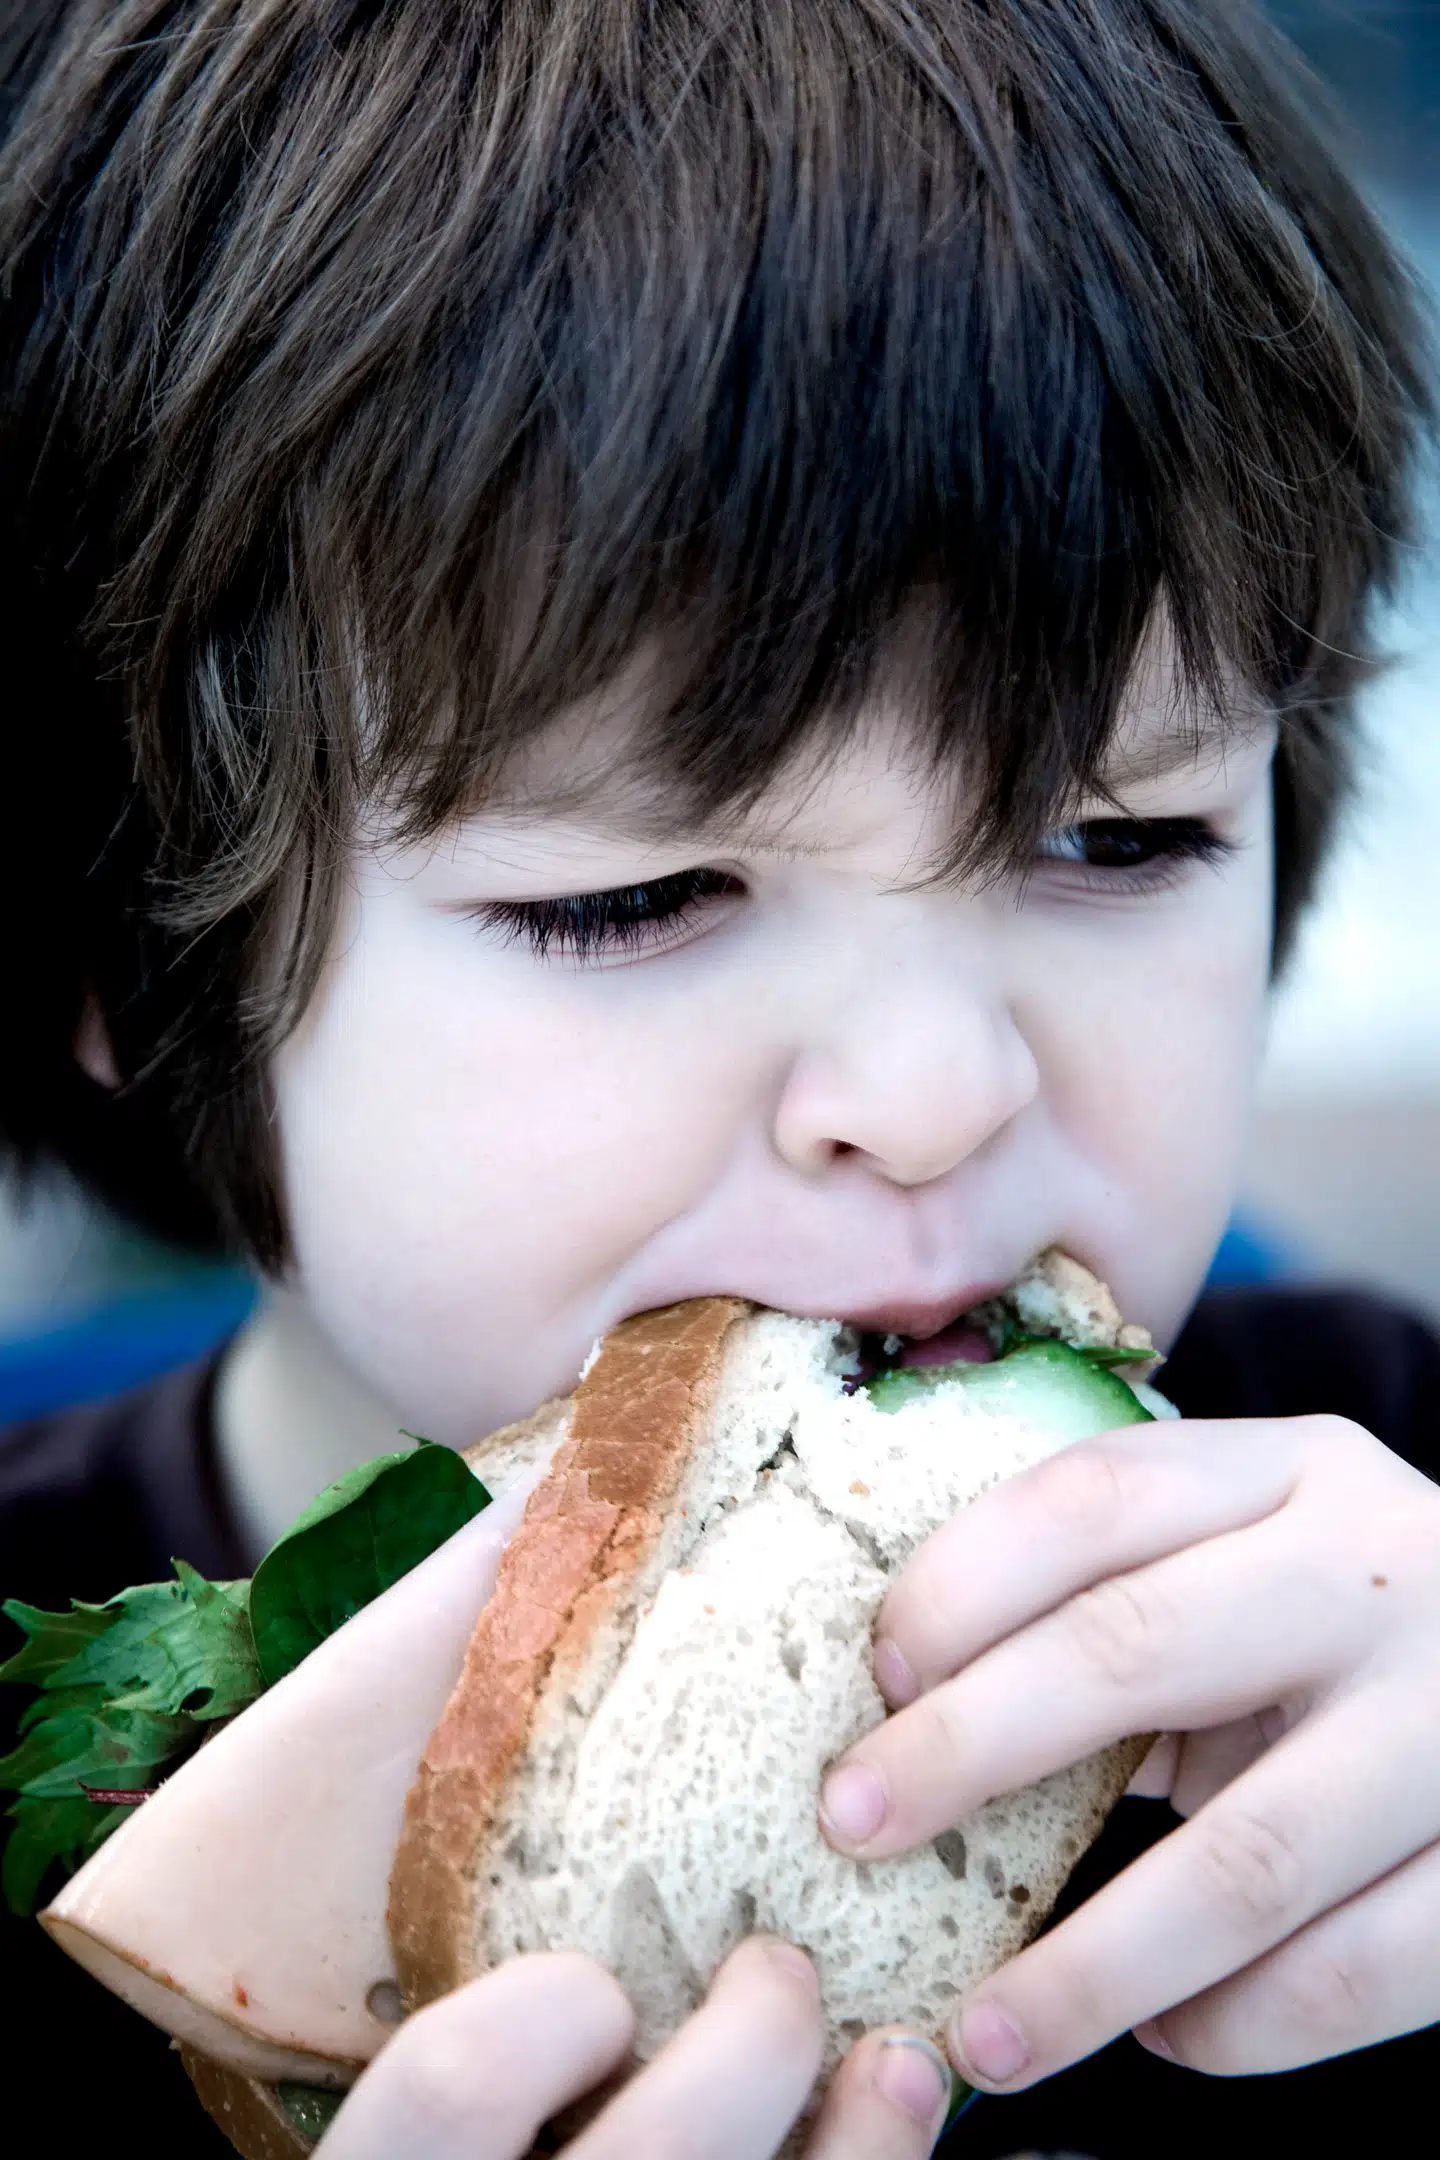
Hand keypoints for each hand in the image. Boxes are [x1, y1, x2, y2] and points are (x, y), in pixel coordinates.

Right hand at [315, 1936, 955, 2158]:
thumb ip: (437, 1874)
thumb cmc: (439, 2124)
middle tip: (779, 1973)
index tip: (590, 1976)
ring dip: (859, 2152)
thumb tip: (524, 1550)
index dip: (533, 2024)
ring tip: (896, 2063)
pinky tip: (895, 2133)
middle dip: (746, 2060)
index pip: (452, 2097)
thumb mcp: (388, 2037)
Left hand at [816, 1413, 1439, 2087]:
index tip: (872, 1677)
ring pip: (1248, 1858)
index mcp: (1291, 1470)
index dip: (959, 1582)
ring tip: (984, 2032)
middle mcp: (1377, 1573)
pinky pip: (1359, 1975)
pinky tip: (1168, 2038)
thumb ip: (1115, 1599)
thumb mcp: (1250, 1561)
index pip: (1091, 1494)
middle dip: (968, 1748)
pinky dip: (1243, 2027)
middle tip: (853, 1827)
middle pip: (1134, 1647)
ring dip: (1091, 1964)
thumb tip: (898, 1708)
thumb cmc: (1337, 1629)